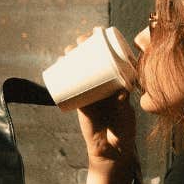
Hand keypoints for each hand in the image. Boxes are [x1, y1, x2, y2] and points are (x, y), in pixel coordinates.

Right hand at [65, 32, 136, 168]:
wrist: (112, 150)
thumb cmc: (124, 130)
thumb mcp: (125, 112)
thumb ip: (123, 103)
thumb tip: (120, 91)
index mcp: (117, 83)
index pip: (110, 58)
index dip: (104, 45)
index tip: (99, 33)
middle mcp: (103, 85)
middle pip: (93, 60)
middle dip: (85, 47)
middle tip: (80, 40)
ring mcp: (91, 93)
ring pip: (80, 70)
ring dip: (72, 57)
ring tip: (68, 49)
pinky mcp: (80, 103)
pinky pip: (71, 86)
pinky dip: (63, 75)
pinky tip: (58, 64)